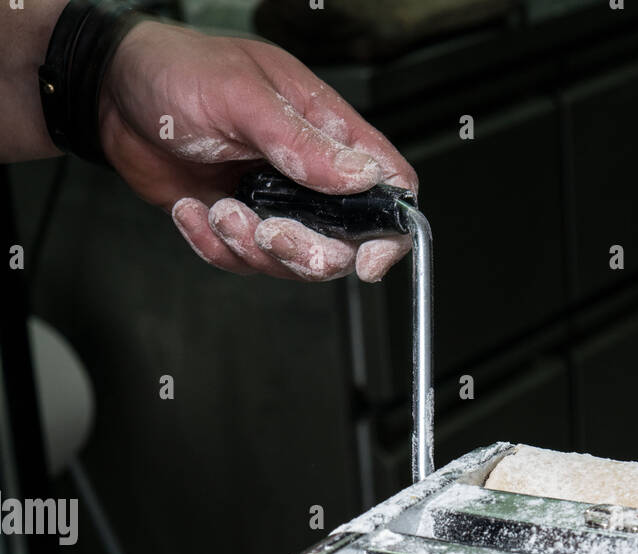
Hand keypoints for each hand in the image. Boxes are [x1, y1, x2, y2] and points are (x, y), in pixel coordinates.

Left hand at [98, 21, 417, 282]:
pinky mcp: (238, 222)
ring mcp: (272, 200)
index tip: (365, 259)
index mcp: (326, 128)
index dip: (388, 230)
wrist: (112, 94)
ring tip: (219, 210)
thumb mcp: (242, 97)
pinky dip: (215, 248)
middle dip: (307, 251)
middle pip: (342, 241)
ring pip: (292, 260)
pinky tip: (193, 211)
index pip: (387, 184)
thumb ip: (302, 141)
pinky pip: (242, 262)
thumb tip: (362, 175)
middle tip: (266, 231)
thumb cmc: (177, 72)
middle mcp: (306, 171)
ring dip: (252, 248)